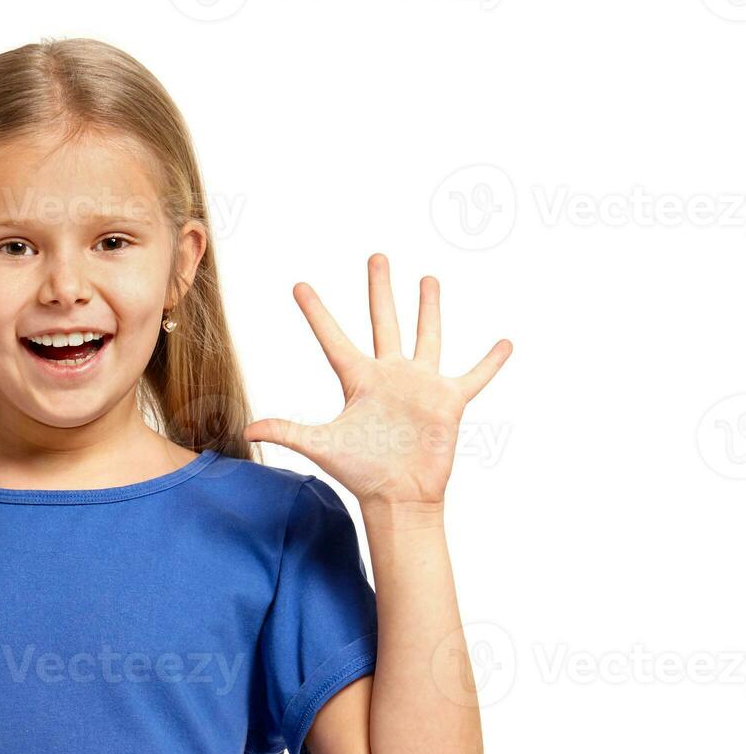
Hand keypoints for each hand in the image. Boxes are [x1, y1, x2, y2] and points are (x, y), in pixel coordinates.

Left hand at [244, 254, 511, 507]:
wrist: (398, 497)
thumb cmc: (361, 473)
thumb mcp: (322, 445)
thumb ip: (287, 431)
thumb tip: (248, 430)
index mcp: (358, 380)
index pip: (332, 337)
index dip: (316, 312)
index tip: (299, 285)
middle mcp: (389, 375)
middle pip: (383, 321)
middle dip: (379, 289)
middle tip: (377, 256)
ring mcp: (420, 385)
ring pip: (426, 335)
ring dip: (428, 308)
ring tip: (428, 278)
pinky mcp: (448, 401)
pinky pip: (475, 376)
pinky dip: (491, 361)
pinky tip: (505, 343)